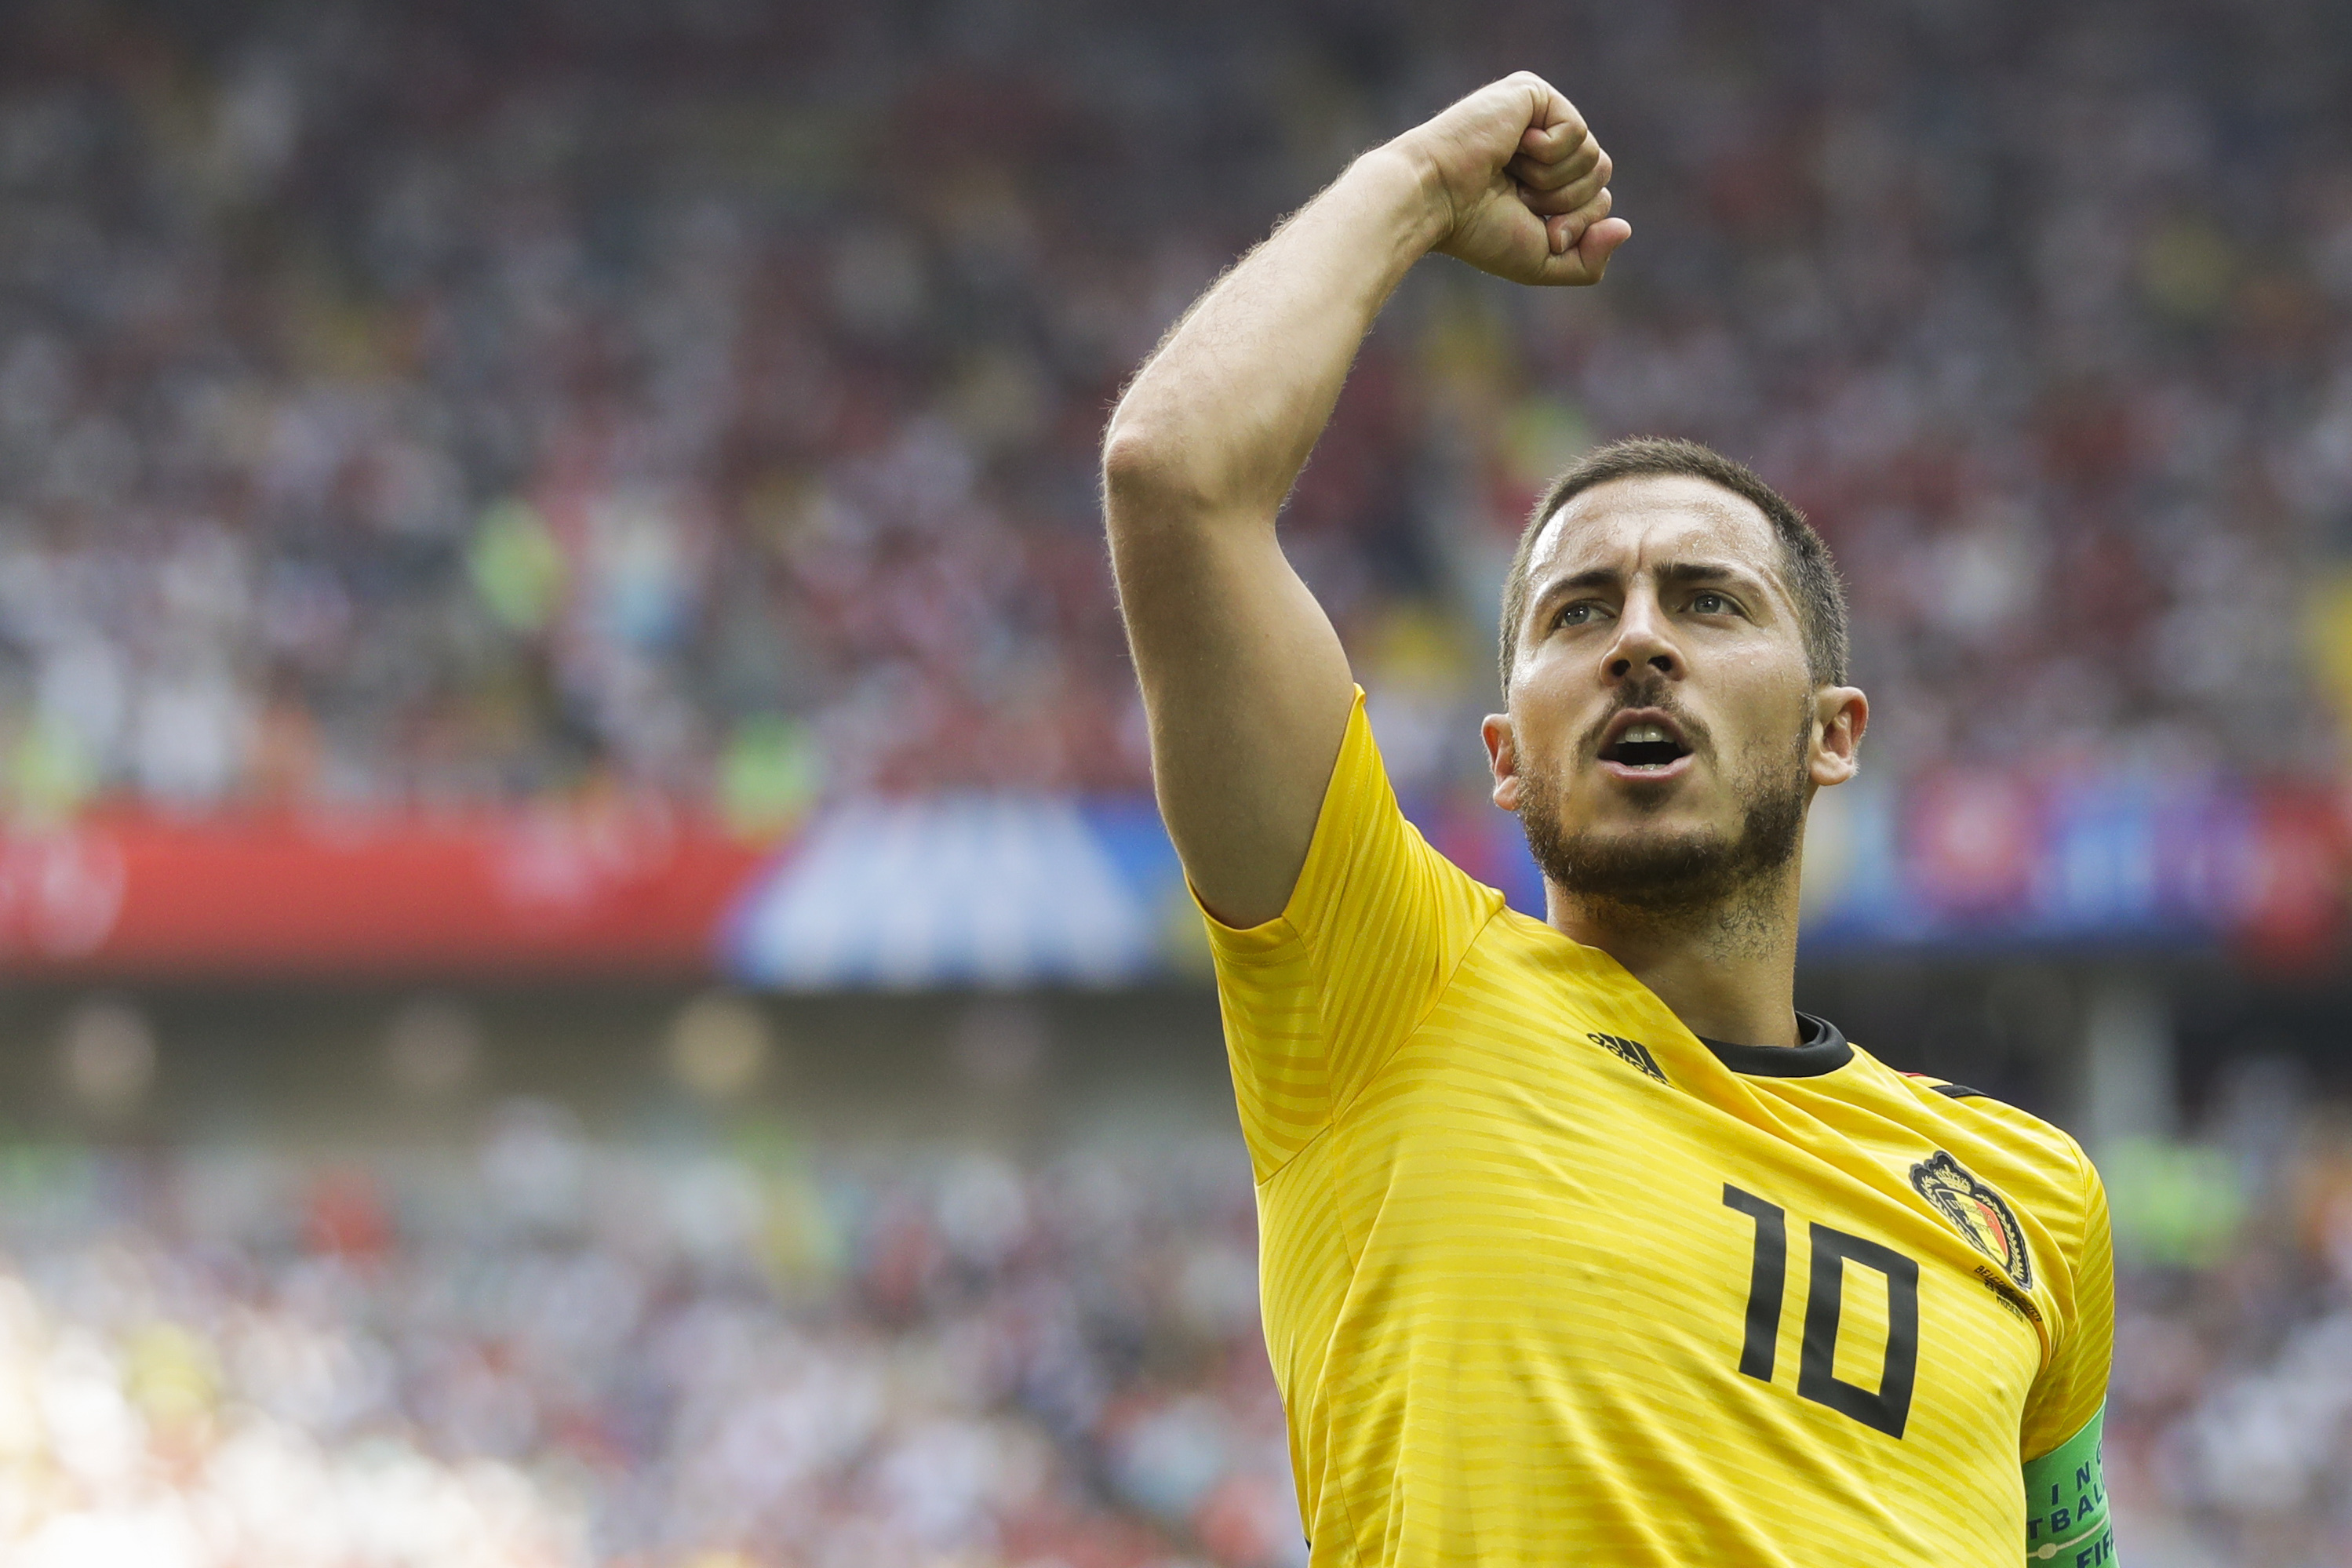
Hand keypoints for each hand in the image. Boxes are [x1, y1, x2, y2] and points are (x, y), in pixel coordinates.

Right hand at [1393, 72, 1628, 286]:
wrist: (1434, 199)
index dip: (1577, 224)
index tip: (1538, 230)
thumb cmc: (1476, 231)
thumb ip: (1587, 261)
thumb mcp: (1541, 260)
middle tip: (1521, 200)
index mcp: (1547, 175)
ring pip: (1594, 156)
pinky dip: (1547, 155)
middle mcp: (1547, 139)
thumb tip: (1625, 228)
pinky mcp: (1533, 92)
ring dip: (1552, 181)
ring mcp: (1541, 113)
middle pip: (1602, 174)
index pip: (1599, 199)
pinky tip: (1511, 148)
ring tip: (1511, 174)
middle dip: (1568, 202)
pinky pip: (1576, 132)